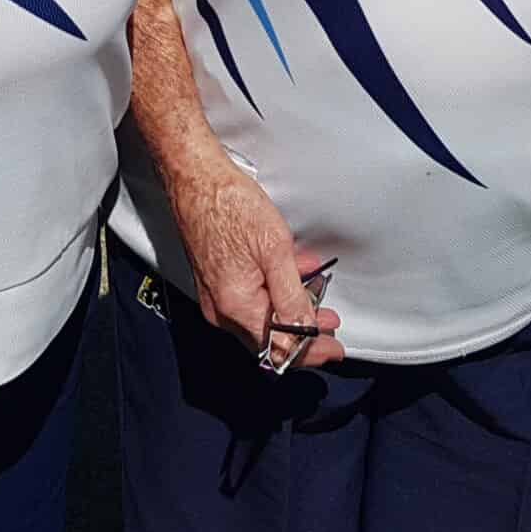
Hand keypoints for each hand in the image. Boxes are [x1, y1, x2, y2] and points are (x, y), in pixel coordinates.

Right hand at [166, 163, 343, 370]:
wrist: (197, 179)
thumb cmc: (229, 205)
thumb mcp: (275, 250)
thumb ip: (292, 295)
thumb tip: (305, 329)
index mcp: (236, 305)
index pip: (279, 348)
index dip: (310, 351)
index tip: (332, 348)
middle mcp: (220, 309)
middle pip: (268, 339)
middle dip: (302, 333)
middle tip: (329, 325)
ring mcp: (214, 297)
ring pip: (259, 320)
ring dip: (289, 312)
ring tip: (315, 296)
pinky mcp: (213, 283)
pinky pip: (247, 303)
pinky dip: (271, 298)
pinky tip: (289, 280)